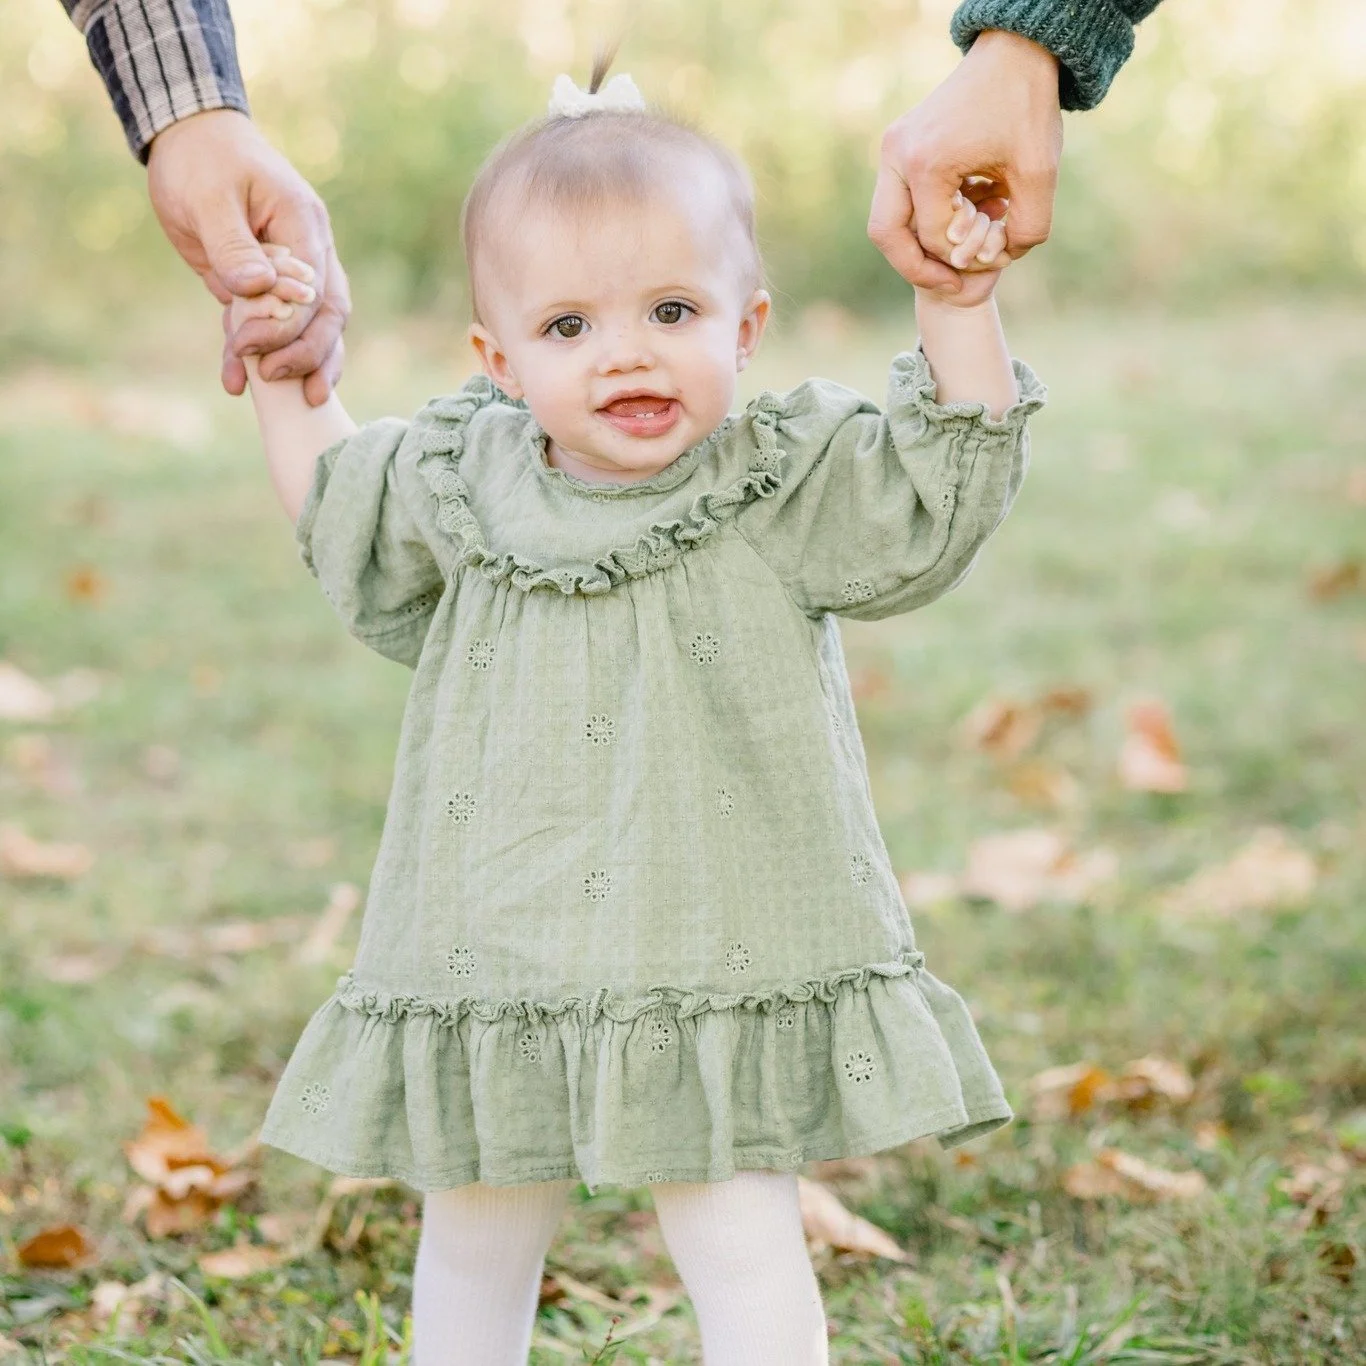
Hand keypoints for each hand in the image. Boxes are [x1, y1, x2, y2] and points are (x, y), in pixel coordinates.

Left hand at [146, 109, 350, 405]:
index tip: (247, 344)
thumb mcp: (209, 197)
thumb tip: (258, 289)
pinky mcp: (271, 286)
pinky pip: (278, 326)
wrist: (191, 140)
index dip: (287, 326)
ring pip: (318, 327)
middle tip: (276, 379)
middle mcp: (313, 253)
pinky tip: (240, 383)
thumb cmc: (201, 162)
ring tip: (299, 402)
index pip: (313, 291)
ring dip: (307, 365)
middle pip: (330, 315)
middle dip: (310, 354)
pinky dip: (265, 355)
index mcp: (304, 226)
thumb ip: (234, 244)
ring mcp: (297, 272)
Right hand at [868, 28, 1062, 293]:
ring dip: (918, 243)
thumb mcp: (1040, 173)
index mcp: (927, 163)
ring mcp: (893, 148)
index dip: (963, 260)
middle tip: (948, 283)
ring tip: (959, 250)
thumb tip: (1000, 259)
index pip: (933, 237)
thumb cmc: (1027, 107)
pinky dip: (924, 218)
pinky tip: (963, 216)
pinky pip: (899, 199)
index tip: (995, 260)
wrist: (1013, 53)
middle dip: (917, 267)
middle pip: (887, 234)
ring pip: (887, 219)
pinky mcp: (898, 145)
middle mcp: (898, 155)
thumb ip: (1028, 229)